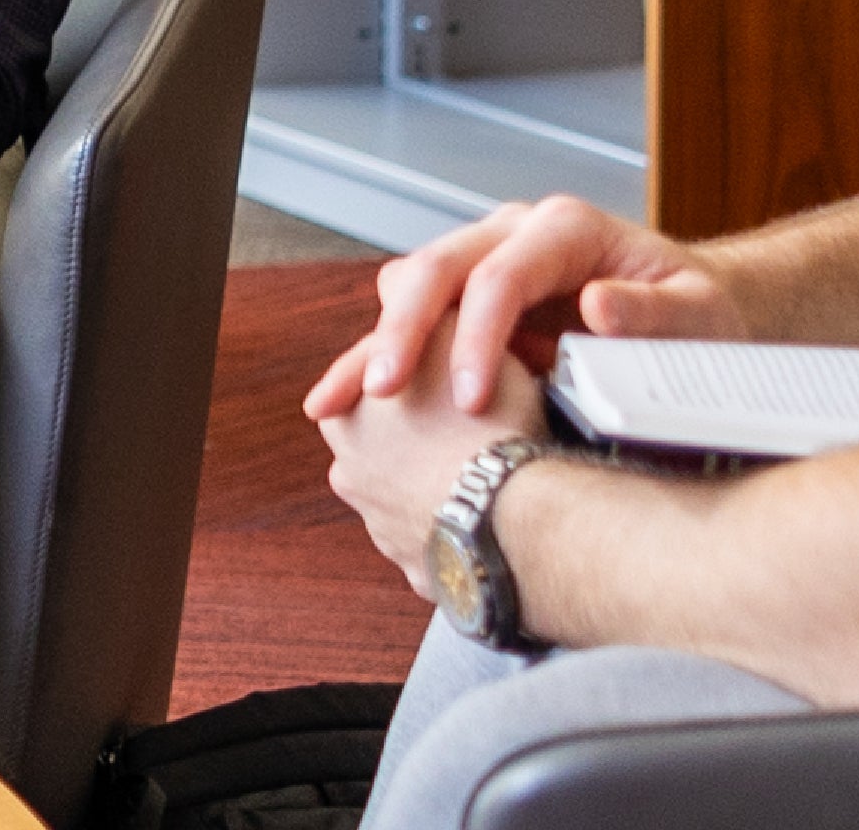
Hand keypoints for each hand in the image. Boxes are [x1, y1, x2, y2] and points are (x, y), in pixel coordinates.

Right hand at [305, 195, 736, 421]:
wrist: (696, 317)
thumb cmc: (703, 319)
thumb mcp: (700, 318)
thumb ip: (654, 314)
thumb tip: (596, 306)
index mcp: (567, 230)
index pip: (500, 274)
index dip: (478, 337)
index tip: (472, 400)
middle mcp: (514, 235)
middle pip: (435, 269)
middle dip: (404, 332)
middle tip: (385, 391)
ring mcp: (485, 264)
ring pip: (408, 289)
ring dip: (376, 344)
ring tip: (343, 404)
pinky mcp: (469, 304)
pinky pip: (413, 324)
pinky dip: (378, 360)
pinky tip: (342, 401)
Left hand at [311, 326, 549, 605]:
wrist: (511, 511)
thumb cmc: (487, 420)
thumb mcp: (454, 332)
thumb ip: (422, 310)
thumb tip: (403, 285)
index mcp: (347, 418)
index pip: (370, 383)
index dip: (418, 372)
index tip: (452, 380)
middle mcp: (351, 476)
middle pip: (385, 447)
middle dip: (421, 439)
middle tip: (474, 427)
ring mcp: (383, 530)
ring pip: (413, 499)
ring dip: (443, 488)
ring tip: (493, 474)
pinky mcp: (421, 574)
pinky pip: (442, 547)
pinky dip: (463, 532)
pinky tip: (498, 517)